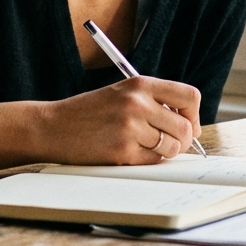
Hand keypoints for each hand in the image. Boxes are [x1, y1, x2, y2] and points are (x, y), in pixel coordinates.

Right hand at [39, 76, 201, 164]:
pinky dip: (147, 161)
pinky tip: (129, 153)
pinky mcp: (123, 150)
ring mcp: (131, 127)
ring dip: (165, 152)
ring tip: (146, 147)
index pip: (189, 96)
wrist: (52, 126)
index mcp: (140, 84)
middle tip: (170, 144)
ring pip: (172, 147)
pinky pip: (152, 161)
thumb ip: (152, 102)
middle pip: (185, 127)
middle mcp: (138, 103)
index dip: (193, 115)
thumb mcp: (121, 94)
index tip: (187, 124)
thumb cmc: (87, 112)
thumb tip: (189, 125)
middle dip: (182, 140)